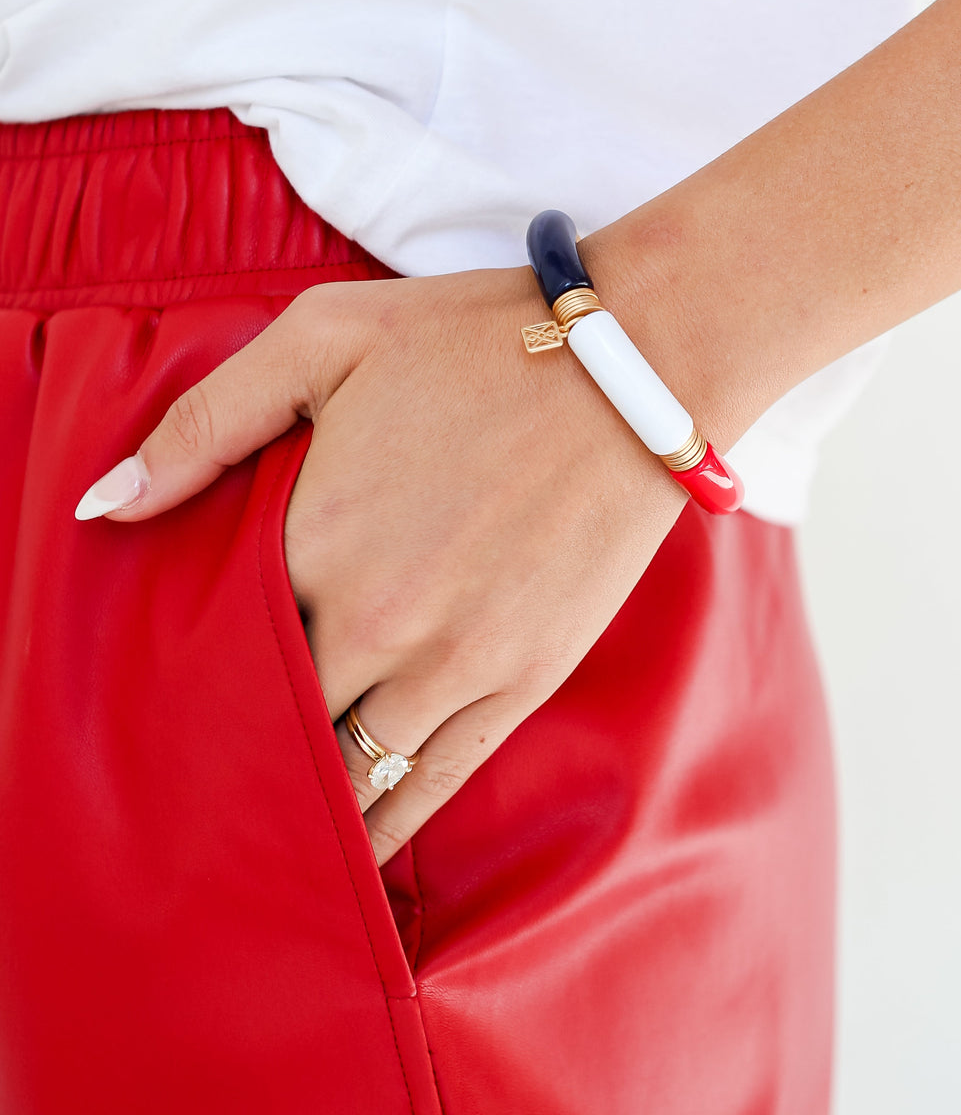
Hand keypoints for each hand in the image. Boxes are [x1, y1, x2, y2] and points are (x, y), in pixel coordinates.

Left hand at [79, 263, 685, 864]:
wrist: (633, 367)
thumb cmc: (473, 340)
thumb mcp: (327, 338)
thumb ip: (210, 421)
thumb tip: (108, 503)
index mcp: (314, 537)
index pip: (218, 639)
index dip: (193, 659)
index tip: (176, 674)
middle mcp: (376, 620)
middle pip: (276, 710)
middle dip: (241, 726)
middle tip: (209, 745)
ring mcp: (453, 664)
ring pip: (346, 764)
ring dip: (302, 782)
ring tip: (266, 799)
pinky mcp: (520, 684)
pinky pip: (430, 785)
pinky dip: (380, 822)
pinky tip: (349, 840)